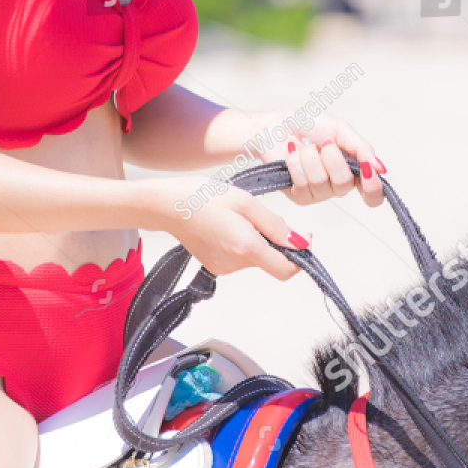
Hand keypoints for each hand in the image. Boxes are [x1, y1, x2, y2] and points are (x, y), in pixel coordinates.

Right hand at [147, 177, 303, 280]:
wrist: (165, 206)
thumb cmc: (203, 197)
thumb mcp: (245, 201)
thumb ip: (275, 224)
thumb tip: (300, 242)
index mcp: (245, 247)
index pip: (285, 270)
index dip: (300, 258)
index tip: (302, 238)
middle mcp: (234, 264)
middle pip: (271, 262)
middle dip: (275, 242)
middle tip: (260, 216)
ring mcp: (223, 268)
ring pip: (256, 259)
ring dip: (257, 242)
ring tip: (238, 218)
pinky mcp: (214, 266)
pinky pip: (240, 259)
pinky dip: (242, 244)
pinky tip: (227, 226)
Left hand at [254, 114, 385, 207]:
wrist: (276, 125)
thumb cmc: (309, 125)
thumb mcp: (340, 130)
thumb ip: (361, 148)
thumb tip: (380, 168)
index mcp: (354, 170)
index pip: (373, 194)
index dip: (373, 187)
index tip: (366, 169)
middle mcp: (338, 186)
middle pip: (344, 184)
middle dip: (332, 158)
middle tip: (323, 144)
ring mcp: (318, 193)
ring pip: (320, 182)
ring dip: (311, 157)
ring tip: (304, 146)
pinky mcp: (298, 196)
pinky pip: (302, 184)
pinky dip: (296, 163)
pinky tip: (292, 154)